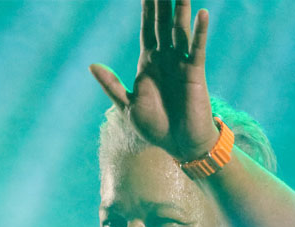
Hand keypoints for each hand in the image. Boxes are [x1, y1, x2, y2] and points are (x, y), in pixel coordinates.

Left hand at [90, 0, 218, 160]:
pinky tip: (202, 13)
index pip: (147, 29)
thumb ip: (112, 85)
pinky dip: (200, 32)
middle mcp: (165, 60)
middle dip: (162, 2)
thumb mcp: (128, 107)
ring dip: (181, 9)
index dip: (146, 9)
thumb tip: (92, 66)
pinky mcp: (195, 73)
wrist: (179, 144)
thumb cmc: (155, 128)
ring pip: (180, 30)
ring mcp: (180, 65)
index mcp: (148, 65)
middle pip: (163, 23)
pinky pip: (197, 49)